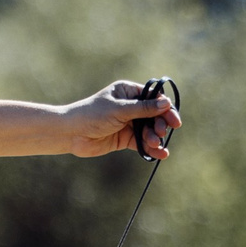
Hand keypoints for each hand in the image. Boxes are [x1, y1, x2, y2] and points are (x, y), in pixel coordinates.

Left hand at [62, 80, 178, 159]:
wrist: (71, 133)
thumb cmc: (92, 115)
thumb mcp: (119, 110)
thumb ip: (143, 109)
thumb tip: (166, 104)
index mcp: (128, 92)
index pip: (153, 98)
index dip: (165, 109)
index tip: (174, 120)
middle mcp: (130, 106)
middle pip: (154, 115)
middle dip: (159, 125)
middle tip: (161, 133)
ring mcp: (128, 123)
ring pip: (148, 130)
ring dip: (155, 138)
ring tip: (155, 144)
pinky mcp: (124, 139)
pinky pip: (141, 143)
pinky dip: (150, 148)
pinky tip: (160, 155)